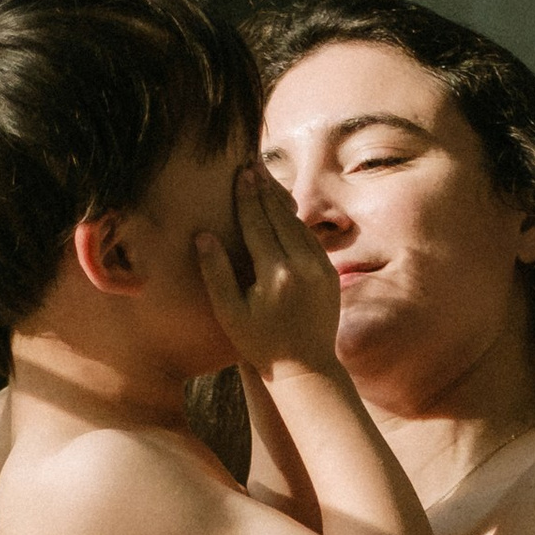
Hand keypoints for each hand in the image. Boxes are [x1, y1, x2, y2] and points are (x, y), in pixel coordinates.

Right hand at [195, 165, 342, 381]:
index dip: (247, 196)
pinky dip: (296, 222)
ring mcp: (321, 269)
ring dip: (281, 202)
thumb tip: (203, 235)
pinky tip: (284, 211)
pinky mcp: (331, 274)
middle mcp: (303, 266)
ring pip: (298, 224)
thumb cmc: (261, 344)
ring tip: (266, 182)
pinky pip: (311, 239)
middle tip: (252, 165)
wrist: (306, 369)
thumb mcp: (230, 313)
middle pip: (280, 216)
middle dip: (265, 190)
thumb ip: (216, 272)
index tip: (240, 173)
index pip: (258, 223)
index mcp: (276, 274)